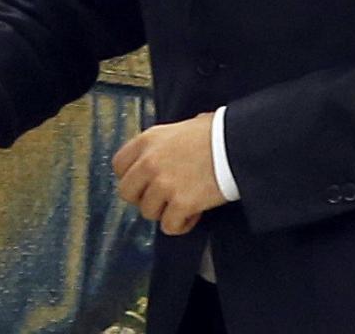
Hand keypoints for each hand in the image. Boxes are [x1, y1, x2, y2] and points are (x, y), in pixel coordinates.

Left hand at [112, 112, 226, 234]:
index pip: (118, 166)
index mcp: (146, 141)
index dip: (131, 178)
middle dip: (143, 198)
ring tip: (183, 203)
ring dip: (165, 212)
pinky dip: (181, 225)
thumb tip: (163, 151)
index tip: (144, 183)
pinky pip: (169, 226)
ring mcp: (163, 184)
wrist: (236, 145)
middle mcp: (149, 162)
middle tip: (162, 198)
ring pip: (148, 212)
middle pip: (127, 193)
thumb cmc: (213, 134)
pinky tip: (194, 214)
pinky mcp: (181, 203)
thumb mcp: (179, 128)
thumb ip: (162, 143)